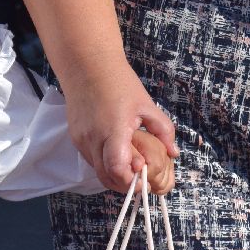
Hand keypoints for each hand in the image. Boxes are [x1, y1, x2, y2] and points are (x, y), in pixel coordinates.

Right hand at [64, 62, 178, 192]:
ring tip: (132, 168)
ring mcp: (81, 140)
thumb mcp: (147, 104)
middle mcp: (93, 139)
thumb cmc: (119, 82)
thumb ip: (163, 130)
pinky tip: (117, 154)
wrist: (87, 65)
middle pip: (106, 177)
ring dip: (114, 175)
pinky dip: (104, 163)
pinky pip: (91, 159)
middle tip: (142, 180)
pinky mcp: (75, 138)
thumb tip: (174, 153)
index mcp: (113, 130)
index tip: (146, 180)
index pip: (118, 169)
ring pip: (97, 171)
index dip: (132, 181)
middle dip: (125, 184)